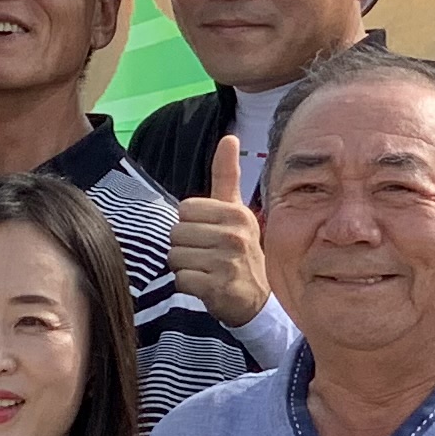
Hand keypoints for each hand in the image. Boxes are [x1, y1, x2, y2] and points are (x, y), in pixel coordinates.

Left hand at [169, 134, 269, 328]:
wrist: (259, 299)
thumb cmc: (240, 251)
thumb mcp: (236, 211)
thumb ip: (227, 175)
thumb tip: (229, 136)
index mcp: (236, 214)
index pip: (184, 209)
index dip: (190, 224)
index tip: (209, 234)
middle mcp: (234, 236)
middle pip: (176, 233)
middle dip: (185, 246)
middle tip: (208, 256)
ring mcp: (228, 262)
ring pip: (175, 257)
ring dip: (185, 267)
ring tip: (207, 270)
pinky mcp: (218, 287)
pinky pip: (180, 279)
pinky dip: (188, 286)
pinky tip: (207, 286)